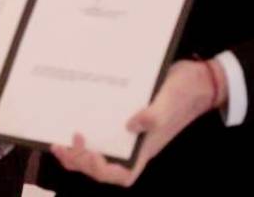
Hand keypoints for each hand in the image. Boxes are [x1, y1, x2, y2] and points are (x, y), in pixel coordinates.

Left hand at [50, 60, 225, 186]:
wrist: (195, 78)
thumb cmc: (186, 92)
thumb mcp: (171, 100)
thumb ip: (155, 115)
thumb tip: (131, 126)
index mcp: (145, 148)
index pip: (122, 174)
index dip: (101, 170)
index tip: (88, 153)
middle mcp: (134, 144)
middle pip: (102, 167)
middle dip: (79, 161)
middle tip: (61, 144)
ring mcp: (127, 132)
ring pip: (98, 151)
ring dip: (76, 151)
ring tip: (58, 141)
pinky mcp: (122, 116)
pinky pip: (100, 131)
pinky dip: (84, 131)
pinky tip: (71, 119)